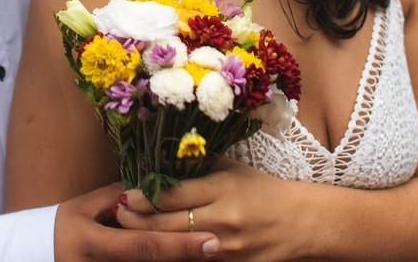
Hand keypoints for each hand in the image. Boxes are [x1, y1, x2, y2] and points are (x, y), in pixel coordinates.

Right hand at [55, 182, 220, 261]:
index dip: (181, 245)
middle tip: (221, 248)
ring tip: (206, 254)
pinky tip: (184, 258)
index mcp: (94, 244)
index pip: (146, 246)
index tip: (212, 242)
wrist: (37, 257)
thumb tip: (154, 185)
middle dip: (188, 260)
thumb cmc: (61, 227)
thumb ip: (118, 197)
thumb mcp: (84, 208)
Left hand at [114, 160, 309, 261]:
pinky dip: (173, 254)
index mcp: (223, 189)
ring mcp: (226, 248)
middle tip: (117, 212)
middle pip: (166, 224)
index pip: (172, 195)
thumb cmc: (263, 190)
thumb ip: (199, 169)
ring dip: (149, 238)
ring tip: (129, 228)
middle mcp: (223, 220)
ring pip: (175, 247)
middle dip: (136, 219)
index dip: (143, 195)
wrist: (300, 224)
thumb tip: (160, 165)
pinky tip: (157, 247)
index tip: (124, 193)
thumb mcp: (232, 170)